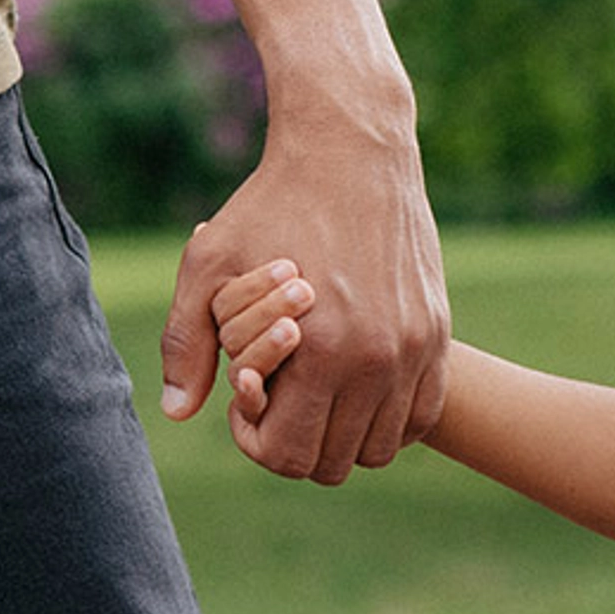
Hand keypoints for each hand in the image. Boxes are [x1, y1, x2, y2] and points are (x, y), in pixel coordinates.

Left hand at [159, 113, 447, 481]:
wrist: (349, 149)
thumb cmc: (270, 204)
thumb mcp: (208, 264)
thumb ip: (186, 344)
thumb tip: (178, 412)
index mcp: (320, 352)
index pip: (287, 455)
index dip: (253, 438)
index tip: (245, 395)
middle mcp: (376, 360)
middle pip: (334, 464)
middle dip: (295, 441)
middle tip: (278, 394)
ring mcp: (414, 349)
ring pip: (379, 449)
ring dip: (342, 435)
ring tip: (314, 389)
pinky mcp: (436, 333)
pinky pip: (421, 416)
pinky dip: (387, 418)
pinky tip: (353, 383)